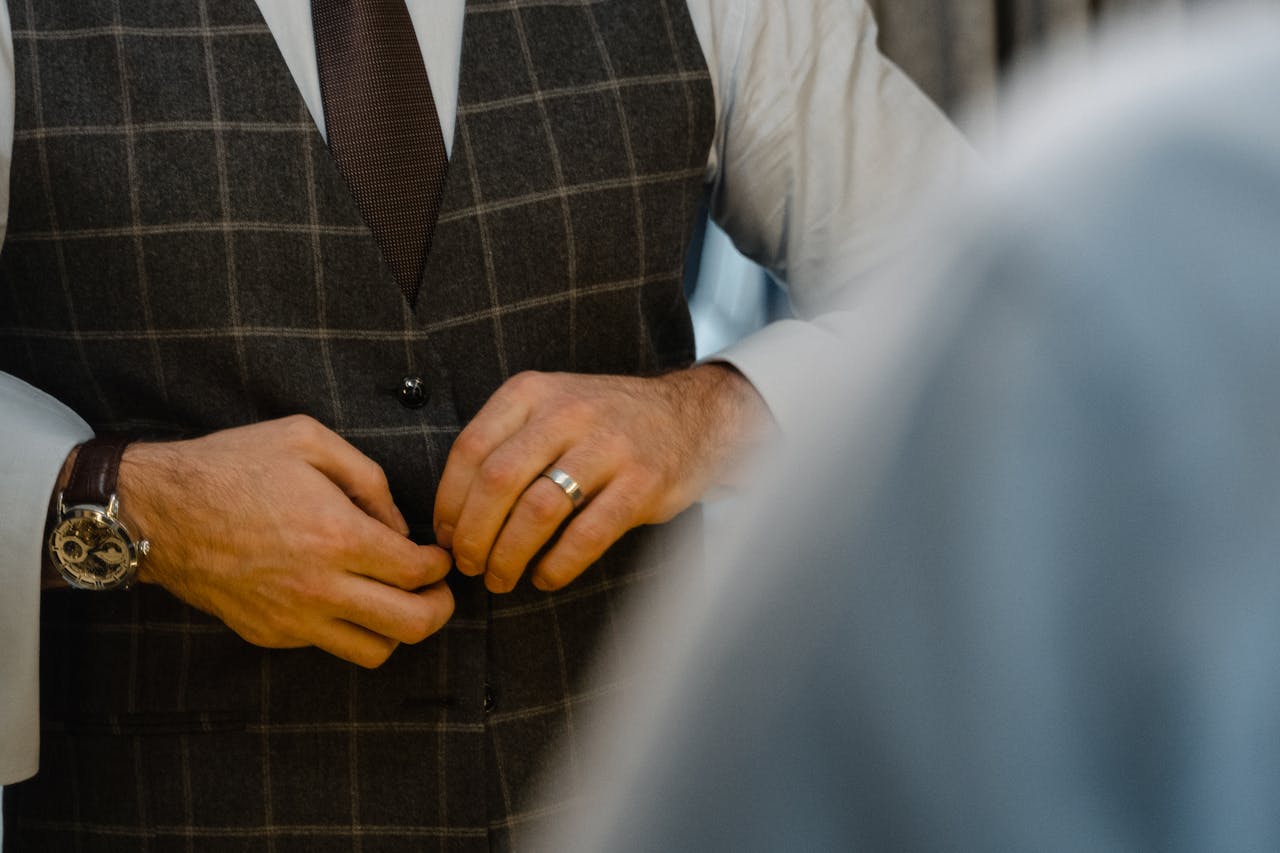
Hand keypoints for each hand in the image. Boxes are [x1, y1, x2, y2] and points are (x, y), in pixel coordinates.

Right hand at [118, 415, 453, 667]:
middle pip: (412, 625)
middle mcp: (320, 586)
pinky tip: (348, 598)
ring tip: (398, 601)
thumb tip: (399, 524)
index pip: (418, 572)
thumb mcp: (308, 440)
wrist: (159, 510)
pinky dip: (351, 629)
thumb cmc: (234, 466)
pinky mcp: (269, 634)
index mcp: (337, 536)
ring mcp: (293, 618)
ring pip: (375, 651)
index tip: (440, 556)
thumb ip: (369, 479)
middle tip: (439, 591)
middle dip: (439, 609)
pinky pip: (329, 646)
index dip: (441, 566)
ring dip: (398, 629)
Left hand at [433, 364, 772, 592]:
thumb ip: (506, 445)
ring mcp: (609, 446)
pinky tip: (547, 577)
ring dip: (509, 555)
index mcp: (533, 392)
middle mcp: (567, 412)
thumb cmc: (606, 424)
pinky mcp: (643, 482)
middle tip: (469, 567)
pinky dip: (558, 565)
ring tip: (502, 578)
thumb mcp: (551, 407)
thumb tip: (453, 518)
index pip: (470, 449)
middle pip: (497, 481)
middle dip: (474, 536)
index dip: (449, 503)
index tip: (447, 537)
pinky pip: (587, 534)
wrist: (691, 415)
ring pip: (538, 510)